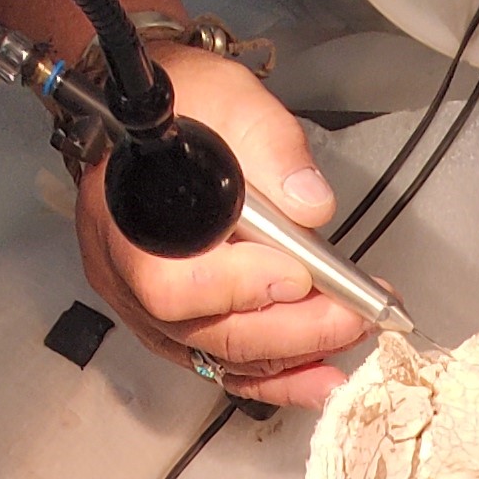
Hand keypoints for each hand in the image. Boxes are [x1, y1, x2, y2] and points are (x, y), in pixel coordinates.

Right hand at [70, 45, 372, 407]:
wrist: (162, 116)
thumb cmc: (187, 107)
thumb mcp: (233, 100)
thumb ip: (272, 148)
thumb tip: (311, 205)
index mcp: (125, 216)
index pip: (170, 284)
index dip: (236, 289)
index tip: (298, 273)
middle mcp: (126, 274)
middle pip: (202, 331)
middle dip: (287, 330)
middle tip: (352, 316)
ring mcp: (147, 308)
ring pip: (215, 355)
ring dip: (290, 357)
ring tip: (350, 340)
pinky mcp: (175, 326)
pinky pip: (221, 365)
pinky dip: (274, 377)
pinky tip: (319, 377)